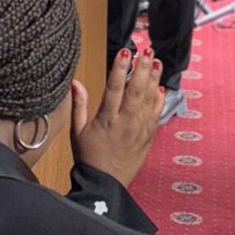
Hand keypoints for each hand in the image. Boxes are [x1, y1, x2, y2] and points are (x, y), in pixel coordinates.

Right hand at [71, 46, 161, 187]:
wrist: (106, 184)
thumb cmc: (89, 157)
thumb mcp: (77, 132)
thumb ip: (78, 105)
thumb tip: (75, 82)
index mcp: (106, 119)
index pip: (114, 88)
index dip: (120, 68)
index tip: (125, 52)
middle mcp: (125, 122)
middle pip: (136, 90)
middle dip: (142, 68)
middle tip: (147, 50)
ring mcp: (139, 129)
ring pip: (149, 99)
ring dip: (154, 79)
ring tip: (156, 61)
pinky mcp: (148, 137)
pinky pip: (156, 114)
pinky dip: (159, 99)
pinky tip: (160, 86)